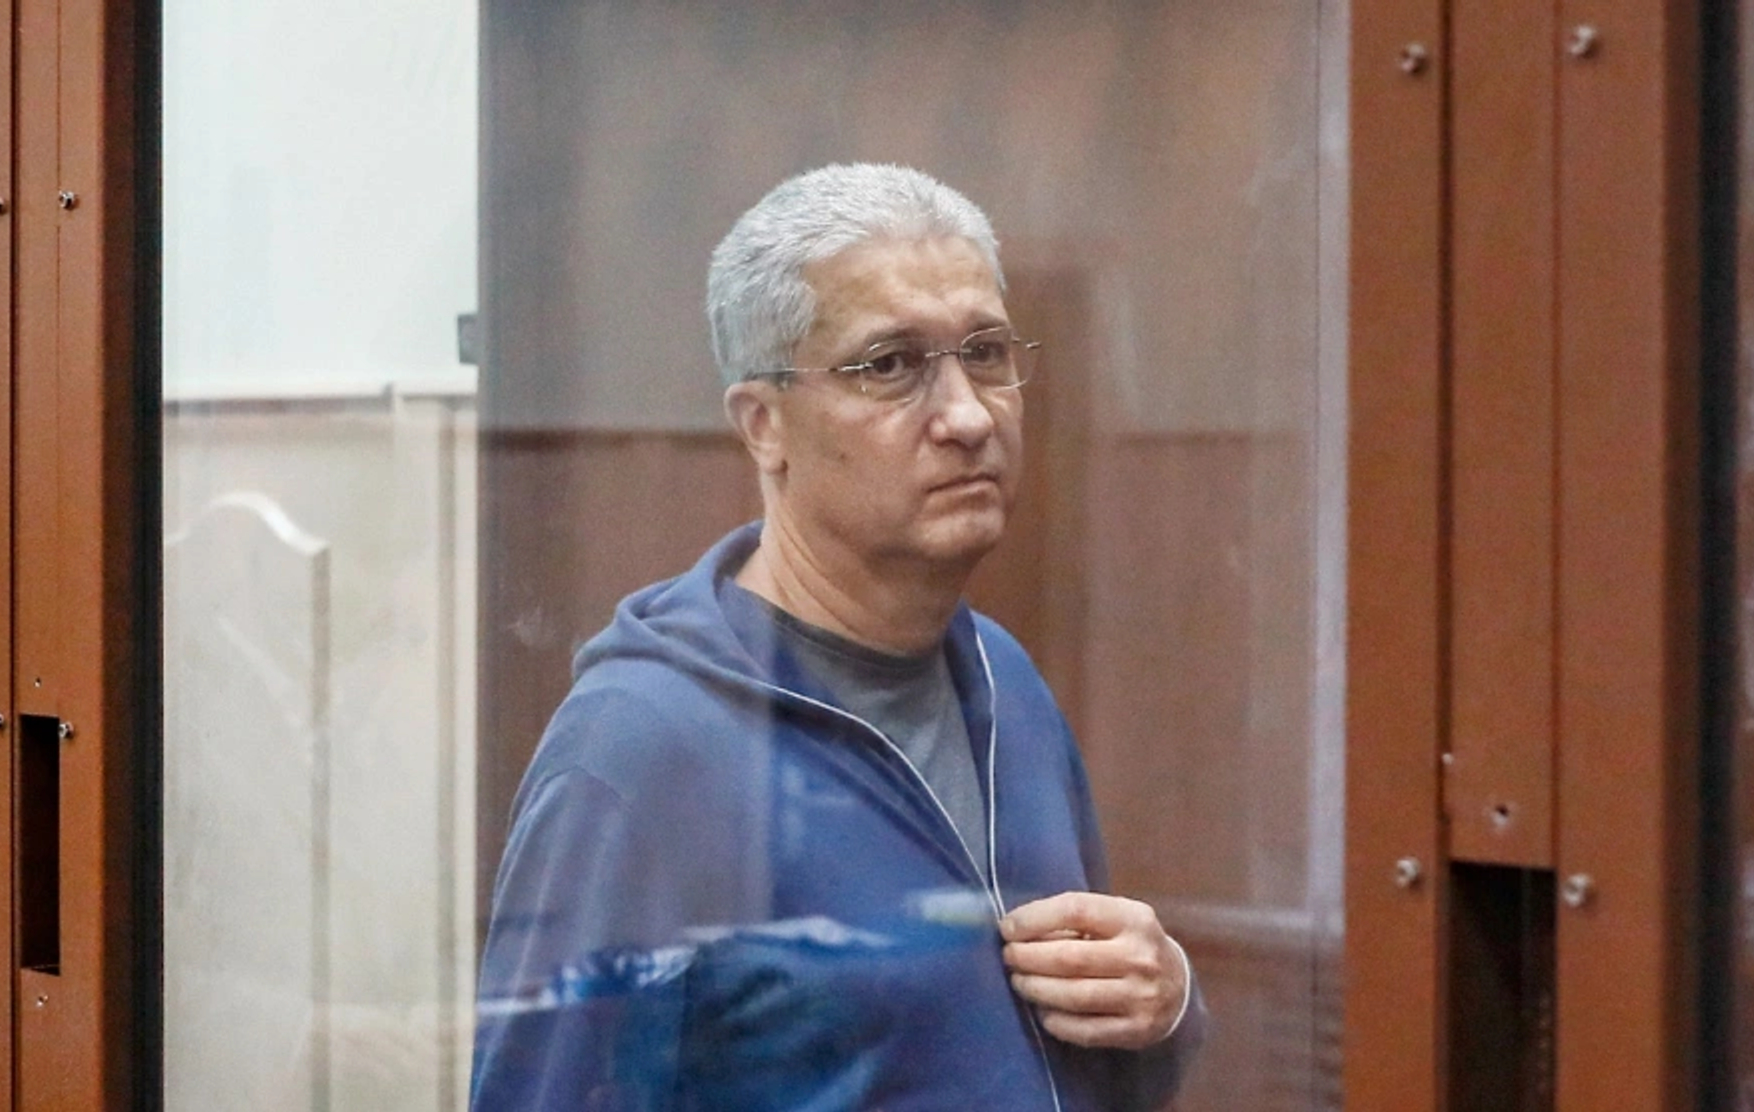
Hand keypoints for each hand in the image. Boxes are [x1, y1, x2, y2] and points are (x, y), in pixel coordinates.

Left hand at [999, 891, 1188, 1049]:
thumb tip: (1017, 929)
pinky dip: (1056, 1021)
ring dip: (1036, 989)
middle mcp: (1140, 956)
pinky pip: (1084, 1030)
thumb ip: (1075, 919)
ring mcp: (1141, 997)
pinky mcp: (1136, 1030)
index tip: (1007, 927)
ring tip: (1019, 982)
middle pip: (1069, 957)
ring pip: (1073, 996)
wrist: (1179, 987)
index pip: (1076, 909)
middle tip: (1009, 957)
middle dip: (1028, 958)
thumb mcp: (1115, 919)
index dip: (1034, 918)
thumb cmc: (1131, 945)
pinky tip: (1043, 1011)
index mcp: (1134, 918)